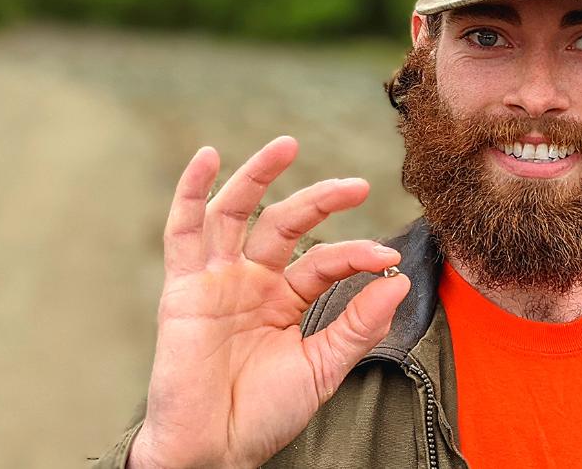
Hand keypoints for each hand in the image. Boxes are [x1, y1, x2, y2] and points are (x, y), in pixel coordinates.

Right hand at [128, 136, 410, 467]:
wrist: (216, 450)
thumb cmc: (267, 413)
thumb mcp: (324, 366)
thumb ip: (358, 323)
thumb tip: (398, 280)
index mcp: (286, 299)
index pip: (325, 259)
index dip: (356, 253)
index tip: (387, 256)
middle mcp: (252, 281)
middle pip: (284, 223)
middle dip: (319, 200)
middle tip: (358, 184)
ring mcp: (217, 281)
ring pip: (237, 214)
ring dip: (258, 176)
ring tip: (287, 144)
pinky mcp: (184, 288)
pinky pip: (183, 233)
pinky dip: (190, 192)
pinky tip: (208, 157)